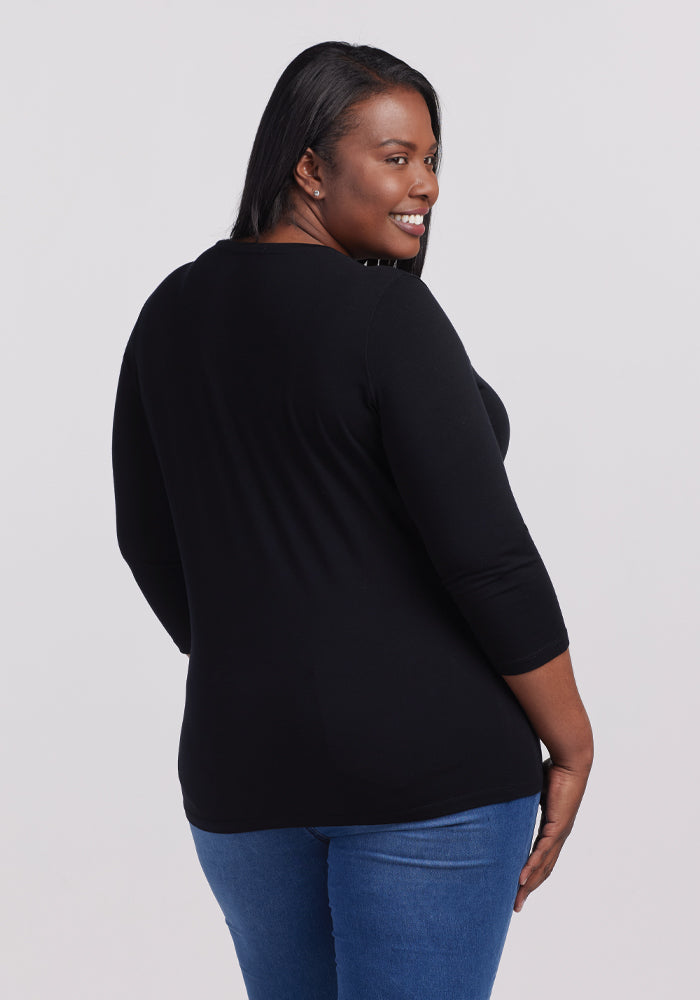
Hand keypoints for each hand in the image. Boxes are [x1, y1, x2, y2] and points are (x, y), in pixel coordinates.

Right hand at [513, 756, 590, 912]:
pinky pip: (542, 851)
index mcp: (553, 828)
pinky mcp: (558, 826)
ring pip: (543, 866)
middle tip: (516, 905)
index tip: (517, 886)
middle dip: (528, 888)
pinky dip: (532, 867)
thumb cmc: (554, 769)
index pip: (540, 857)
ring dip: (529, 884)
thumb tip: (504, 792)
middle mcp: (558, 835)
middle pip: (543, 869)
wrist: (571, 762)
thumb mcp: (532, 789)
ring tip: (517, 900)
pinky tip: (522, 879)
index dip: (530, 873)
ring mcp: (559, 833)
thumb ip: (521, 797)